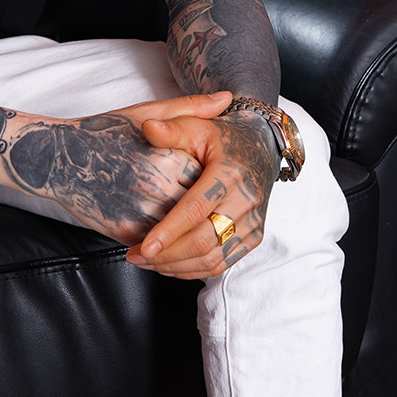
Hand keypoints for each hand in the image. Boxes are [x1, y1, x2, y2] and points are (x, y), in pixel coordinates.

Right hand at [5, 91, 231, 246]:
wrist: (59, 158)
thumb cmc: (106, 132)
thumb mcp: (148, 113)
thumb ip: (191, 108)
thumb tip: (228, 98)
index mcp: (168, 157)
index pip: (209, 177)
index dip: (210, 177)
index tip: (208, 173)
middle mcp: (158, 188)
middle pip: (199, 207)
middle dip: (203, 206)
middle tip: (199, 196)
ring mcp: (141, 213)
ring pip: (182, 231)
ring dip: (188, 228)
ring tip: (183, 213)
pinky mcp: (127, 232)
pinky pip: (160, 244)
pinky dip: (167, 240)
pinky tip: (165, 228)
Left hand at [125, 107, 279, 278]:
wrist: (260, 149)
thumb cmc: (223, 138)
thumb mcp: (197, 126)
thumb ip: (172, 129)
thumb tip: (148, 128)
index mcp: (230, 174)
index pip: (196, 209)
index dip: (169, 231)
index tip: (144, 246)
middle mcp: (245, 202)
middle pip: (203, 241)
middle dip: (166, 255)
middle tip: (135, 255)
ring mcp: (252, 223)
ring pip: (213, 259)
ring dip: (176, 266)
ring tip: (147, 262)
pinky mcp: (253, 238)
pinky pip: (222, 264)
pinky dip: (193, 270)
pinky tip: (169, 264)